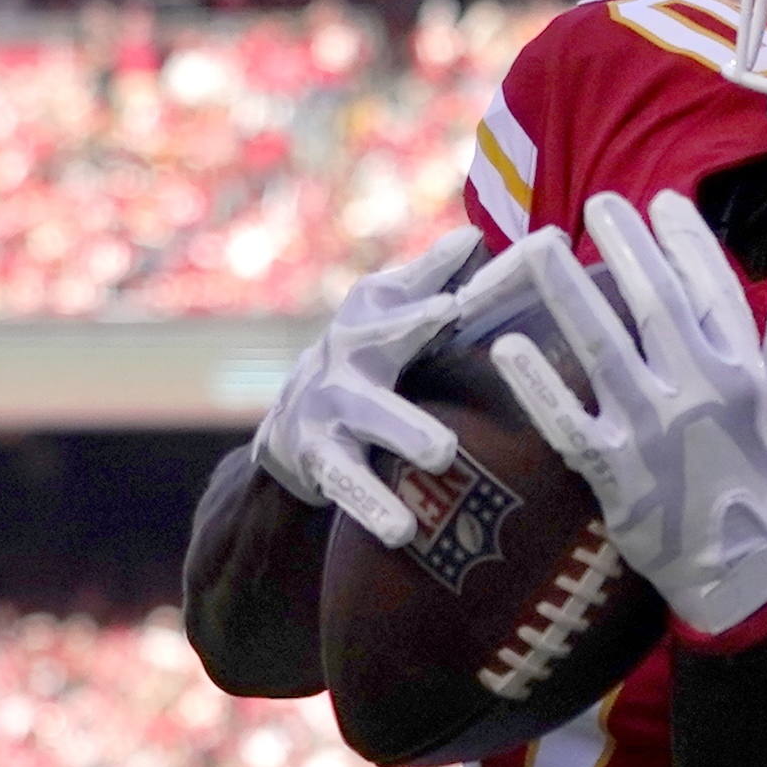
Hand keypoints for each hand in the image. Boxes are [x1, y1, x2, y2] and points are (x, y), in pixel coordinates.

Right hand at [252, 228, 482, 543]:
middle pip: (381, 342)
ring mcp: (329, 409)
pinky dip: (374, 505)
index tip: (456, 290)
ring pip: (365, 420)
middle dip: (413, 324)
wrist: (291, 423)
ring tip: (443, 454)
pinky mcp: (320, 460)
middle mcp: (347, 356)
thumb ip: (430, 277)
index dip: (430, 288)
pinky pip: (348, 484)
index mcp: (372, 318)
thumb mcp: (385, 312)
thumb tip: (475, 236)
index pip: (408, 296)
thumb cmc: (364, 358)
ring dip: (402, 432)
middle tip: (453, 315)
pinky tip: (402, 530)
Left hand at [491, 190, 766, 640]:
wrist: (743, 567)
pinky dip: (537, 387)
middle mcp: (698, 391)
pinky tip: (507, 348)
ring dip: (566, 295)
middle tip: (595, 205)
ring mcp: (653, 430)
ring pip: (602, 348)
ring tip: (534, 247)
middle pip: (654, 304)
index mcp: (741, 371)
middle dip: (625, 247)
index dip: (686, 241)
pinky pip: (568, 421)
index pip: (713, 288)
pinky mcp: (615, 469)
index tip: (660, 203)